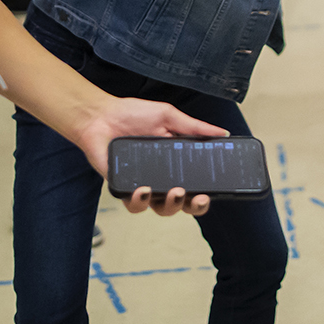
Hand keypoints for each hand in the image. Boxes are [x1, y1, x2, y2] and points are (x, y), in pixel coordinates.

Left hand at [69, 97, 223, 216]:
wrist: (101, 115)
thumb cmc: (133, 115)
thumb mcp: (168, 117)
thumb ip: (194, 127)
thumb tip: (223, 133)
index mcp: (175, 162)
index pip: (196, 183)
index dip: (206, 192)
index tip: (213, 190)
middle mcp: (162, 178)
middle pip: (184, 203)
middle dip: (194, 206)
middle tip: (198, 197)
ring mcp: (144, 185)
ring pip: (162, 209)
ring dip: (171, 205)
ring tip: (175, 192)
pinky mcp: (124, 189)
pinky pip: (135, 205)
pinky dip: (141, 201)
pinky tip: (143, 190)